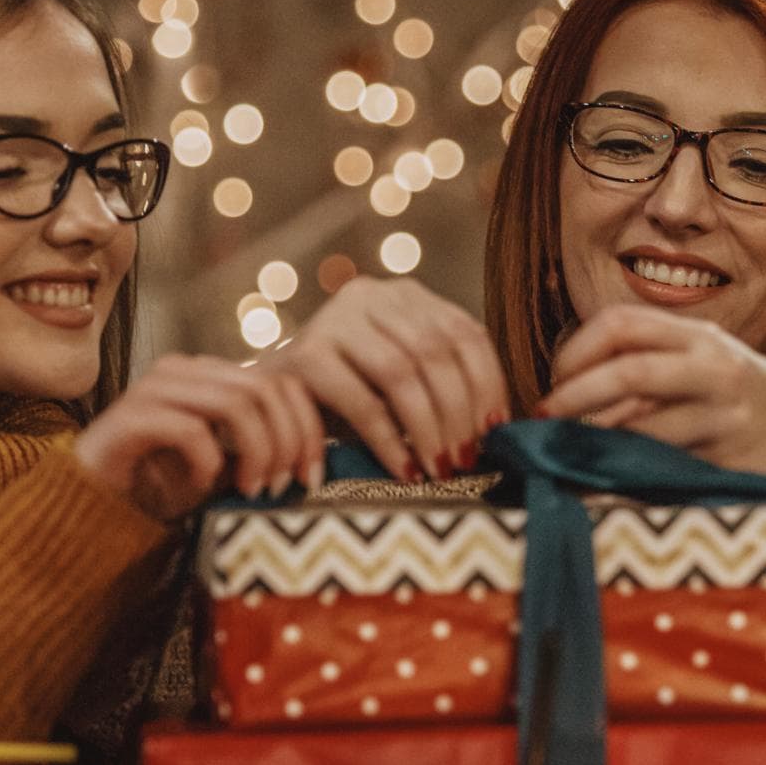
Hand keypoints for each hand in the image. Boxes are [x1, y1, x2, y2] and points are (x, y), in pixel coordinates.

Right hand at [73, 354, 324, 520]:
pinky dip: (208, 462)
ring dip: (257, 451)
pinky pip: (191, 430)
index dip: (309, 426)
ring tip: (253, 489)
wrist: (90, 507)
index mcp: (211, 376)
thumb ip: (262, 452)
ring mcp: (154, 389)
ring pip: (236, 403)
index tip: (313, 476)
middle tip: (285, 486)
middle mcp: (184, 371)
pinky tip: (203, 485)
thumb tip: (314, 458)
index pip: (282, 380)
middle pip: (266, 388)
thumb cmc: (161, 487)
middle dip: (288, 441)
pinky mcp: (129, 418)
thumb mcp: (225, 468)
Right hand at [261, 276, 509, 481]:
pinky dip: (388, 441)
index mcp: (405, 295)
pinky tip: (405, 470)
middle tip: (467, 458)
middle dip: (459, 411)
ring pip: (401, 374)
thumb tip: (497, 426)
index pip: (464, 332)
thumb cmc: (348, 396)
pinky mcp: (305, 354)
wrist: (268, 400)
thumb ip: (441, 383)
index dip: (488, 383)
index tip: (497, 429)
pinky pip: (361, 402)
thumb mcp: (401, 378)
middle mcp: (371, 295)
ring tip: (440, 467)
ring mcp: (334, 319)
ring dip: (428, 428)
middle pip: (435, 352)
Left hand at [540, 305, 765, 555]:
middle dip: (574, 396)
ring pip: (641, 421)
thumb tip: (571, 387)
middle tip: (545, 419)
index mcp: (702, 337)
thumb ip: (658, 366)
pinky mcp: (731, 458)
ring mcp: (725, 414)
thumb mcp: (712, 369)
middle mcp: (715, 367)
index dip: (575, 351)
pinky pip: (663, 462)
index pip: (622, 324)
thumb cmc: (755, 411)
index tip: (553, 382)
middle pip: (627, 369)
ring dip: (592, 438)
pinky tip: (604, 476)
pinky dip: (625, 468)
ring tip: (566, 451)